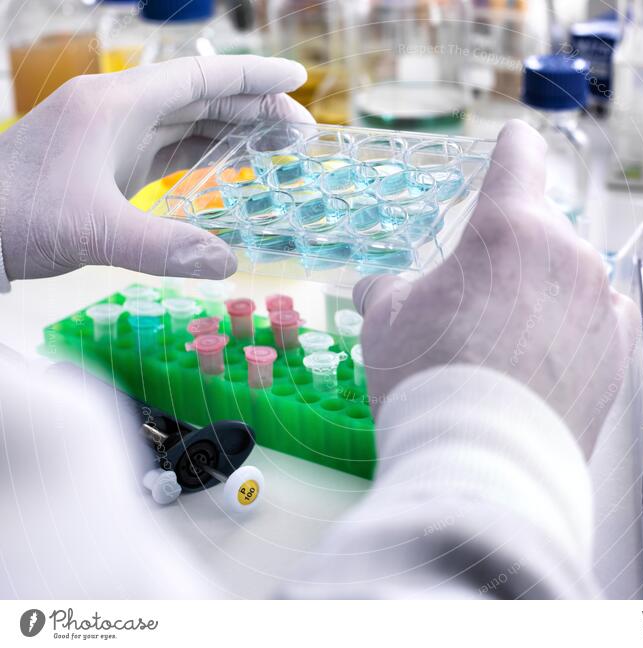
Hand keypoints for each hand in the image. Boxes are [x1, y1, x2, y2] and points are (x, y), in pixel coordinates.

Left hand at [0, 56, 311, 282]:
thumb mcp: (95, 231)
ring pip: (187, 121)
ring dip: (234, 131)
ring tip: (279, 148)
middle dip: (255, 108)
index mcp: (114, 105)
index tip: (298, 77)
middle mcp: (116, 110)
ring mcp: (112, 136)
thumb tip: (230, 264)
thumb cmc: (18, 218)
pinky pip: (170, 148)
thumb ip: (166, 247)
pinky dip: (207, 155)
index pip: (199, 77)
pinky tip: (233, 169)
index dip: (253, 76)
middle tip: (302, 131)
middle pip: (200, 96)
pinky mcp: (110, 163)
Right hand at [353, 120, 639, 455]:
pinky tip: (541, 366)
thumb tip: (374, 288)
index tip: (514, 143)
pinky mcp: (619, 351)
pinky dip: (571, 331)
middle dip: (509, 257)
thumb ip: (385, 290)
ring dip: (540, 296)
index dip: (511, 148)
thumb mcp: (386, 322)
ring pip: (567, 279)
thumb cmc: (428, 375)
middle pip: (539, 233)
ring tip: (504, 349)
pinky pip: (594, 321)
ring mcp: (601, 303)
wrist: (484, 460)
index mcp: (510, 228)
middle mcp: (568, 254)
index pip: (518, 158)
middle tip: (474, 306)